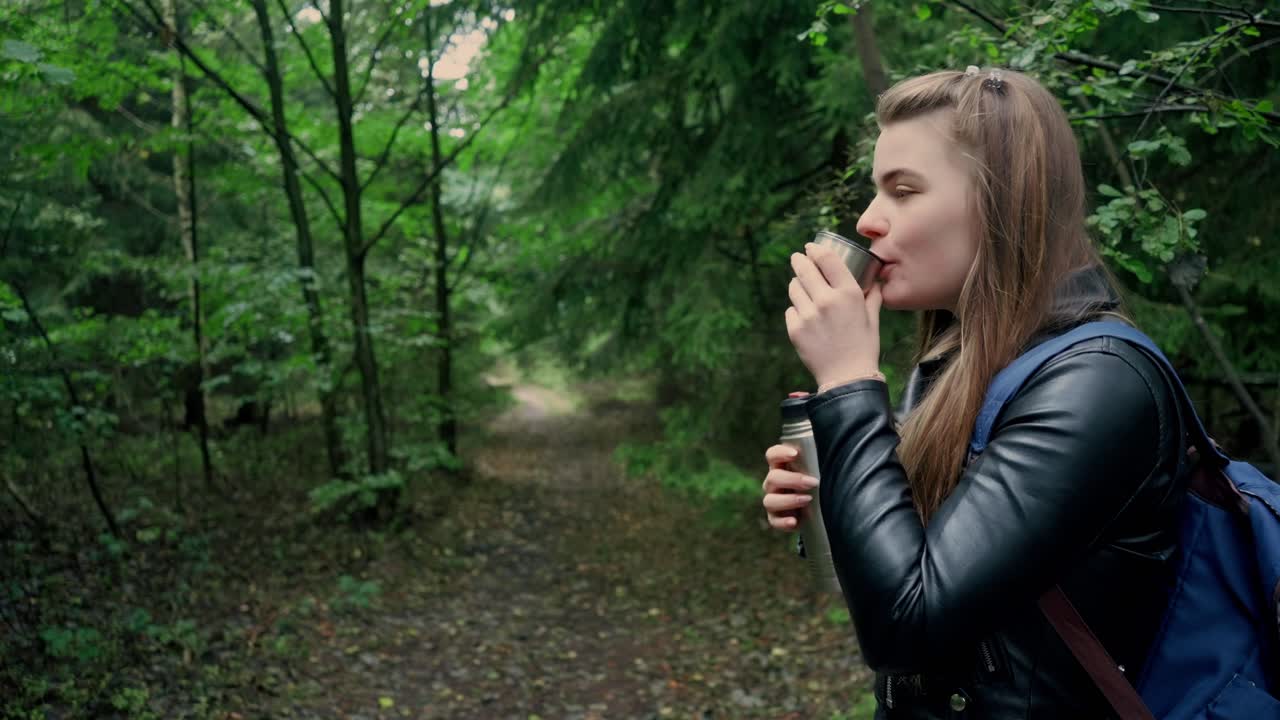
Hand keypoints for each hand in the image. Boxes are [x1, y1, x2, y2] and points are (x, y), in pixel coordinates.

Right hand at [762, 444, 818, 531]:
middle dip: (793, 480)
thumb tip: (846, 444)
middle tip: (813, 482)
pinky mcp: (775, 518)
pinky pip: (774, 521)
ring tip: (808, 500)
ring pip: (770, 500)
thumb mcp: (821, 470)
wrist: (819, 511)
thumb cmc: (820, 483)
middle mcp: (773, 483)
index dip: (780, 453)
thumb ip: (826, 458)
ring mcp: (773, 500)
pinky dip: (783, 522)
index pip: (772, 455)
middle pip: (773, 477)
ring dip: (789, 500)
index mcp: (781, 466)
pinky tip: (794, 522)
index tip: (795, 454)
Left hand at [786, 242, 882, 391]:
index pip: (826, 260)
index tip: (810, 247)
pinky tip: (805, 316)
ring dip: (797, 285)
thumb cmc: (864, 347)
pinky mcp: (795, 329)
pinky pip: (791, 310)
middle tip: (797, 259)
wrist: (847, 377)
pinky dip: (797, 310)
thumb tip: (875, 282)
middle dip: (799, 261)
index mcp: (848, 294)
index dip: (815, 250)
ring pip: (794, 288)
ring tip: (802, 287)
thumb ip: (872, 296)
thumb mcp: (873, 318)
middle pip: (804, 269)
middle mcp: (826, 300)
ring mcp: (808, 315)